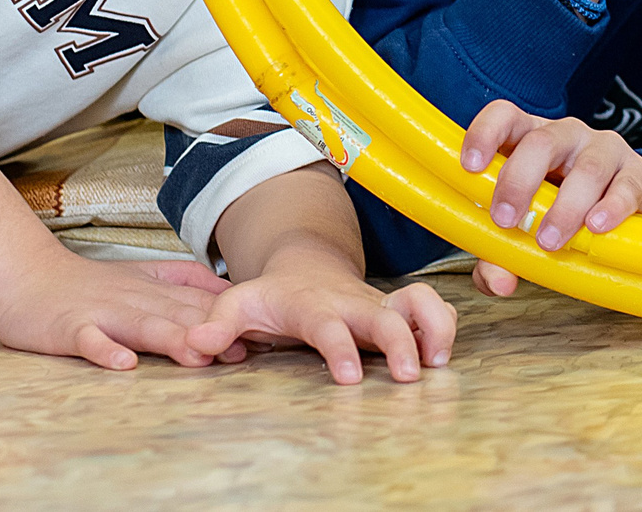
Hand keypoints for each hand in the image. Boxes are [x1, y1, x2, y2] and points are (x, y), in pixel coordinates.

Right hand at [0, 247, 234, 370]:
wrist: (26, 277)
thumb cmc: (88, 285)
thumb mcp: (143, 275)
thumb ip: (185, 280)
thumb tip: (231, 290)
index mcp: (153, 290)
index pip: (197, 303)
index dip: (229, 318)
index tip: (264, 335)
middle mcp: (133, 299)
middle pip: (176, 315)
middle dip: (210, 332)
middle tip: (244, 352)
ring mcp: (101, 313)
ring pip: (140, 325)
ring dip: (170, 339)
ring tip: (198, 355)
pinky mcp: (69, 328)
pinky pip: (88, 341)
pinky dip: (104, 351)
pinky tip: (123, 365)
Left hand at [183, 253, 457, 383]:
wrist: (306, 264)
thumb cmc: (274, 294)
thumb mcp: (240, 303)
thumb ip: (217, 324)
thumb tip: (195, 346)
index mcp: (315, 306)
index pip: (329, 326)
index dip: (341, 348)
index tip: (350, 377)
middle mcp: (353, 303)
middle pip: (386, 316)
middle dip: (402, 342)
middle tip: (407, 376)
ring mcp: (380, 305)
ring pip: (422, 303)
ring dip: (435, 329)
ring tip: (436, 363)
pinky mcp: (400, 311)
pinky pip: (434, 310)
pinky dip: (445, 328)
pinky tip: (441, 356)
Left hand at [459, 101, 641, 298]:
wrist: (621, 208)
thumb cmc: (558, 210)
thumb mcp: (524, 226)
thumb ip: (500, 253)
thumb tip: (498, 282)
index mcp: (528, 138)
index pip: (505, 116)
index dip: (484, 133)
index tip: (470, 166)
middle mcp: (565, 135)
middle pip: (540, 141)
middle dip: (518, 181)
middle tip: (505, 219)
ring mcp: (603, 149)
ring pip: (586, 167)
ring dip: (564, 207)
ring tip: (549, 240)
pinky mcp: (636, 173)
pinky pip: (626, 185)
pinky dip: (611, 207)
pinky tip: (596, 227)